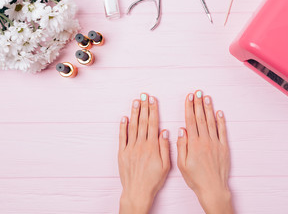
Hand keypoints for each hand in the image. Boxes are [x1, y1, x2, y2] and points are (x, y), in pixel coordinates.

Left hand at [118, 94, 169, 213]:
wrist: (137, 191)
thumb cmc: (153, 180)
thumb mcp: (166, 165)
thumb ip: (165, 147)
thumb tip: (165, 131)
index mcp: (152, 146)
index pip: (153, 124)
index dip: (153, 110)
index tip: (153, 100)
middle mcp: (141, 144)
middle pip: (143, 122)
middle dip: (144, 107)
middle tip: (144, 95)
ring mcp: (130, 148)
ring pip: (133, 126)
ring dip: (134, 113)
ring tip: (136, 101)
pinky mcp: (122, 153)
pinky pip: (122, 137)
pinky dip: (123, 127)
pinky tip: (124, 117)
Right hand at [177, 90, 233, 213]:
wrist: (213, 188)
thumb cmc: (195, 178)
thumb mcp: (182, 164)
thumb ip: (181, 146)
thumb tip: (181, 130)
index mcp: (193, 144)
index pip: (190, 121)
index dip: (189, 108)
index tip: (189, 97)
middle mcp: (205, 141)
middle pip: (201, 118)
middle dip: (198, 104)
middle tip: (198, 92)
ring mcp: (215, 143)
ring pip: (211, 122)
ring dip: (209, 109)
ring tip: (207, 97)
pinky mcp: (223, 148)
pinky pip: (222, 131)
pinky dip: (221, 121)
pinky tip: (219, 112)